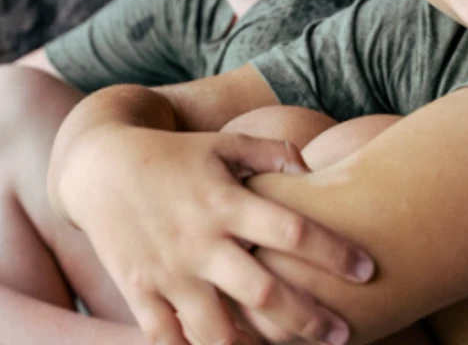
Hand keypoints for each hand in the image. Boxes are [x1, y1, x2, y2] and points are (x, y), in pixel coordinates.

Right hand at [55, 126, 373, 344]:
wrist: (100, 167)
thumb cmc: (173, 153)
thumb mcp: (222, 142)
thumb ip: (269, 151)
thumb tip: (312, 165)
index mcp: (225, 201)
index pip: (291, 231)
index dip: (333, 252)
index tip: (367, 270)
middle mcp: (200, 241)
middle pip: (264, 292)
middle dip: (309, 319)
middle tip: (345, 335)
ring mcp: (168, 272)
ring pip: (218, 332)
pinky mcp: (140, 292)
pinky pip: (170, 341)